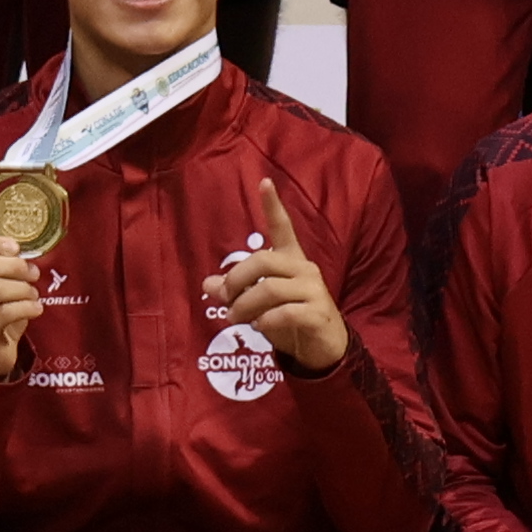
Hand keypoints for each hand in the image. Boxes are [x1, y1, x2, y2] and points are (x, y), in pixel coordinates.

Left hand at [218, 176, 349, 374]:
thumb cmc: (291, 320)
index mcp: (292, 261)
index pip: (283, 228)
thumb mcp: (260, 305)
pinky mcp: (318, 313)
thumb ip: (237, 292)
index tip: (264, 182)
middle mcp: (304, 270)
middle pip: (264, 262)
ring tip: (234, 318)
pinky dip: (266, 320)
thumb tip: (207, 284)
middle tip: (224, 299)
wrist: (325, 349)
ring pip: (271, 288)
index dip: (273, 206)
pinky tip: (259, 326)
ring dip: (245, 305)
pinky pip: (285, 312)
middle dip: (237, 280)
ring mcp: (314, 290)